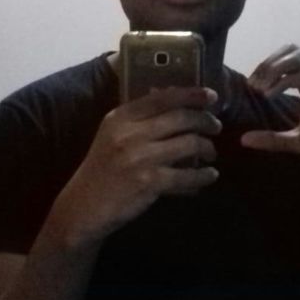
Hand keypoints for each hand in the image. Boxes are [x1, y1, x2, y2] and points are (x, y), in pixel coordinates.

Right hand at [50, 87, 220, 246]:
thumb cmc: (103, 168)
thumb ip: (140, 119)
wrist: (84, 206)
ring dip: (207, 148)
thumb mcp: (113, 135)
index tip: (211, 95)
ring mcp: (140, 158)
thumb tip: (175, 99)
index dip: (191, 94)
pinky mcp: (149, 182)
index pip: (163, 97)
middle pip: (181, 118)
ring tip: (211, 153)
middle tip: (215, 126)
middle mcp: (130, 133)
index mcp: (121, 117)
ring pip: (189, 144)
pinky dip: (203, 176)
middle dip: (206, 121)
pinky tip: (209, 176)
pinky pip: (187, 175)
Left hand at [242, 45, 299, 163]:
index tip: (251, 86)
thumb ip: (271, 139)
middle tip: (253, 84)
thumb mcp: (295, 141)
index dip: (265, 67)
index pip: (285, 59)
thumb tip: (243, 140)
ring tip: (260, 88)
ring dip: (274, 68)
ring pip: (297, 56)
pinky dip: (282, 82)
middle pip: (290, 49)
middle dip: (267, 63)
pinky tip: (269, 95)